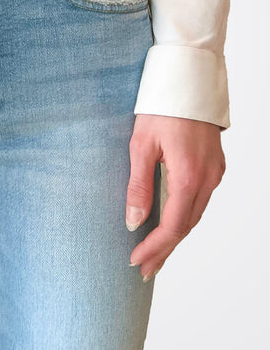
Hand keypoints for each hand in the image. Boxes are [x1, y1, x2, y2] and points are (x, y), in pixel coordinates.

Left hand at [126, 113, 225, 282]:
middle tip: (144, 269)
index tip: (136, 261)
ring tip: (154, 253)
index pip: (173, 226)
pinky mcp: (215, 165)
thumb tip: (134, 222)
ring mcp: (215, 172)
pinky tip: (171, 222)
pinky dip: (185, 216)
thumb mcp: (141, 144)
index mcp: (189, 176)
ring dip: (175, 235)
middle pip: (187, 226)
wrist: (189, 79)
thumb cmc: (161, 106)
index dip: (155, 248)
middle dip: (165, 249)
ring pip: (195, 214)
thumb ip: (139, 185)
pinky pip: (200, 199)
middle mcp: (208, 179)